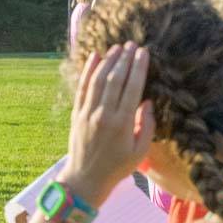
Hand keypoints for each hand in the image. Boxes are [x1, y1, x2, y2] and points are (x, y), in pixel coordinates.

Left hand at [59, 42, 154, 206]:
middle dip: (124, 60)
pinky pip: (82, 88)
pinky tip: (94, 57)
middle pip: (114, 80)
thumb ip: (145, 125)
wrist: (86, 178)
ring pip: (98, 80)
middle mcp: (103, 114)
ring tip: (117, 48)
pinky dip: (88, 71)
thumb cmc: (118, 166)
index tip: (143, 53)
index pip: (132, 88)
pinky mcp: (76, 113)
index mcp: (122, 123)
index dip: (138, 68)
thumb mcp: (141, 151)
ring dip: (108, 62)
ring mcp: (87, 113)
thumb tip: (146, 101)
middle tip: (132, 44)